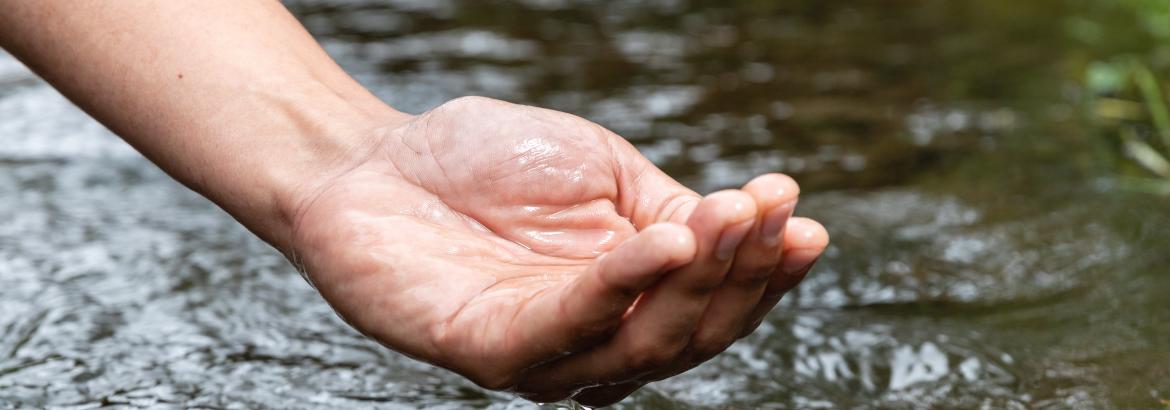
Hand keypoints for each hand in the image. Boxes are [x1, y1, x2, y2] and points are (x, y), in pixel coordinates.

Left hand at [289, 97, 828, 405]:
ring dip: (699, 279)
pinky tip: (665, 239)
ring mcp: (542, 354)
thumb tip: (745, 229)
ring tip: (734, 216)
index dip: (764, 269)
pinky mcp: (486, 350)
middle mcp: (594, 340)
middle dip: (742, 271)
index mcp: (628, 302)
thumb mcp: (603, 175)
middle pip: (691, 332)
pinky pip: (566, 327)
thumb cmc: (490, 164)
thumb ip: (667, 209)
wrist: (376, 157)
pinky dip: (622, 284)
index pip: (712, 302)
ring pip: (644, 343)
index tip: (804, 218)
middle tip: (774, 209)